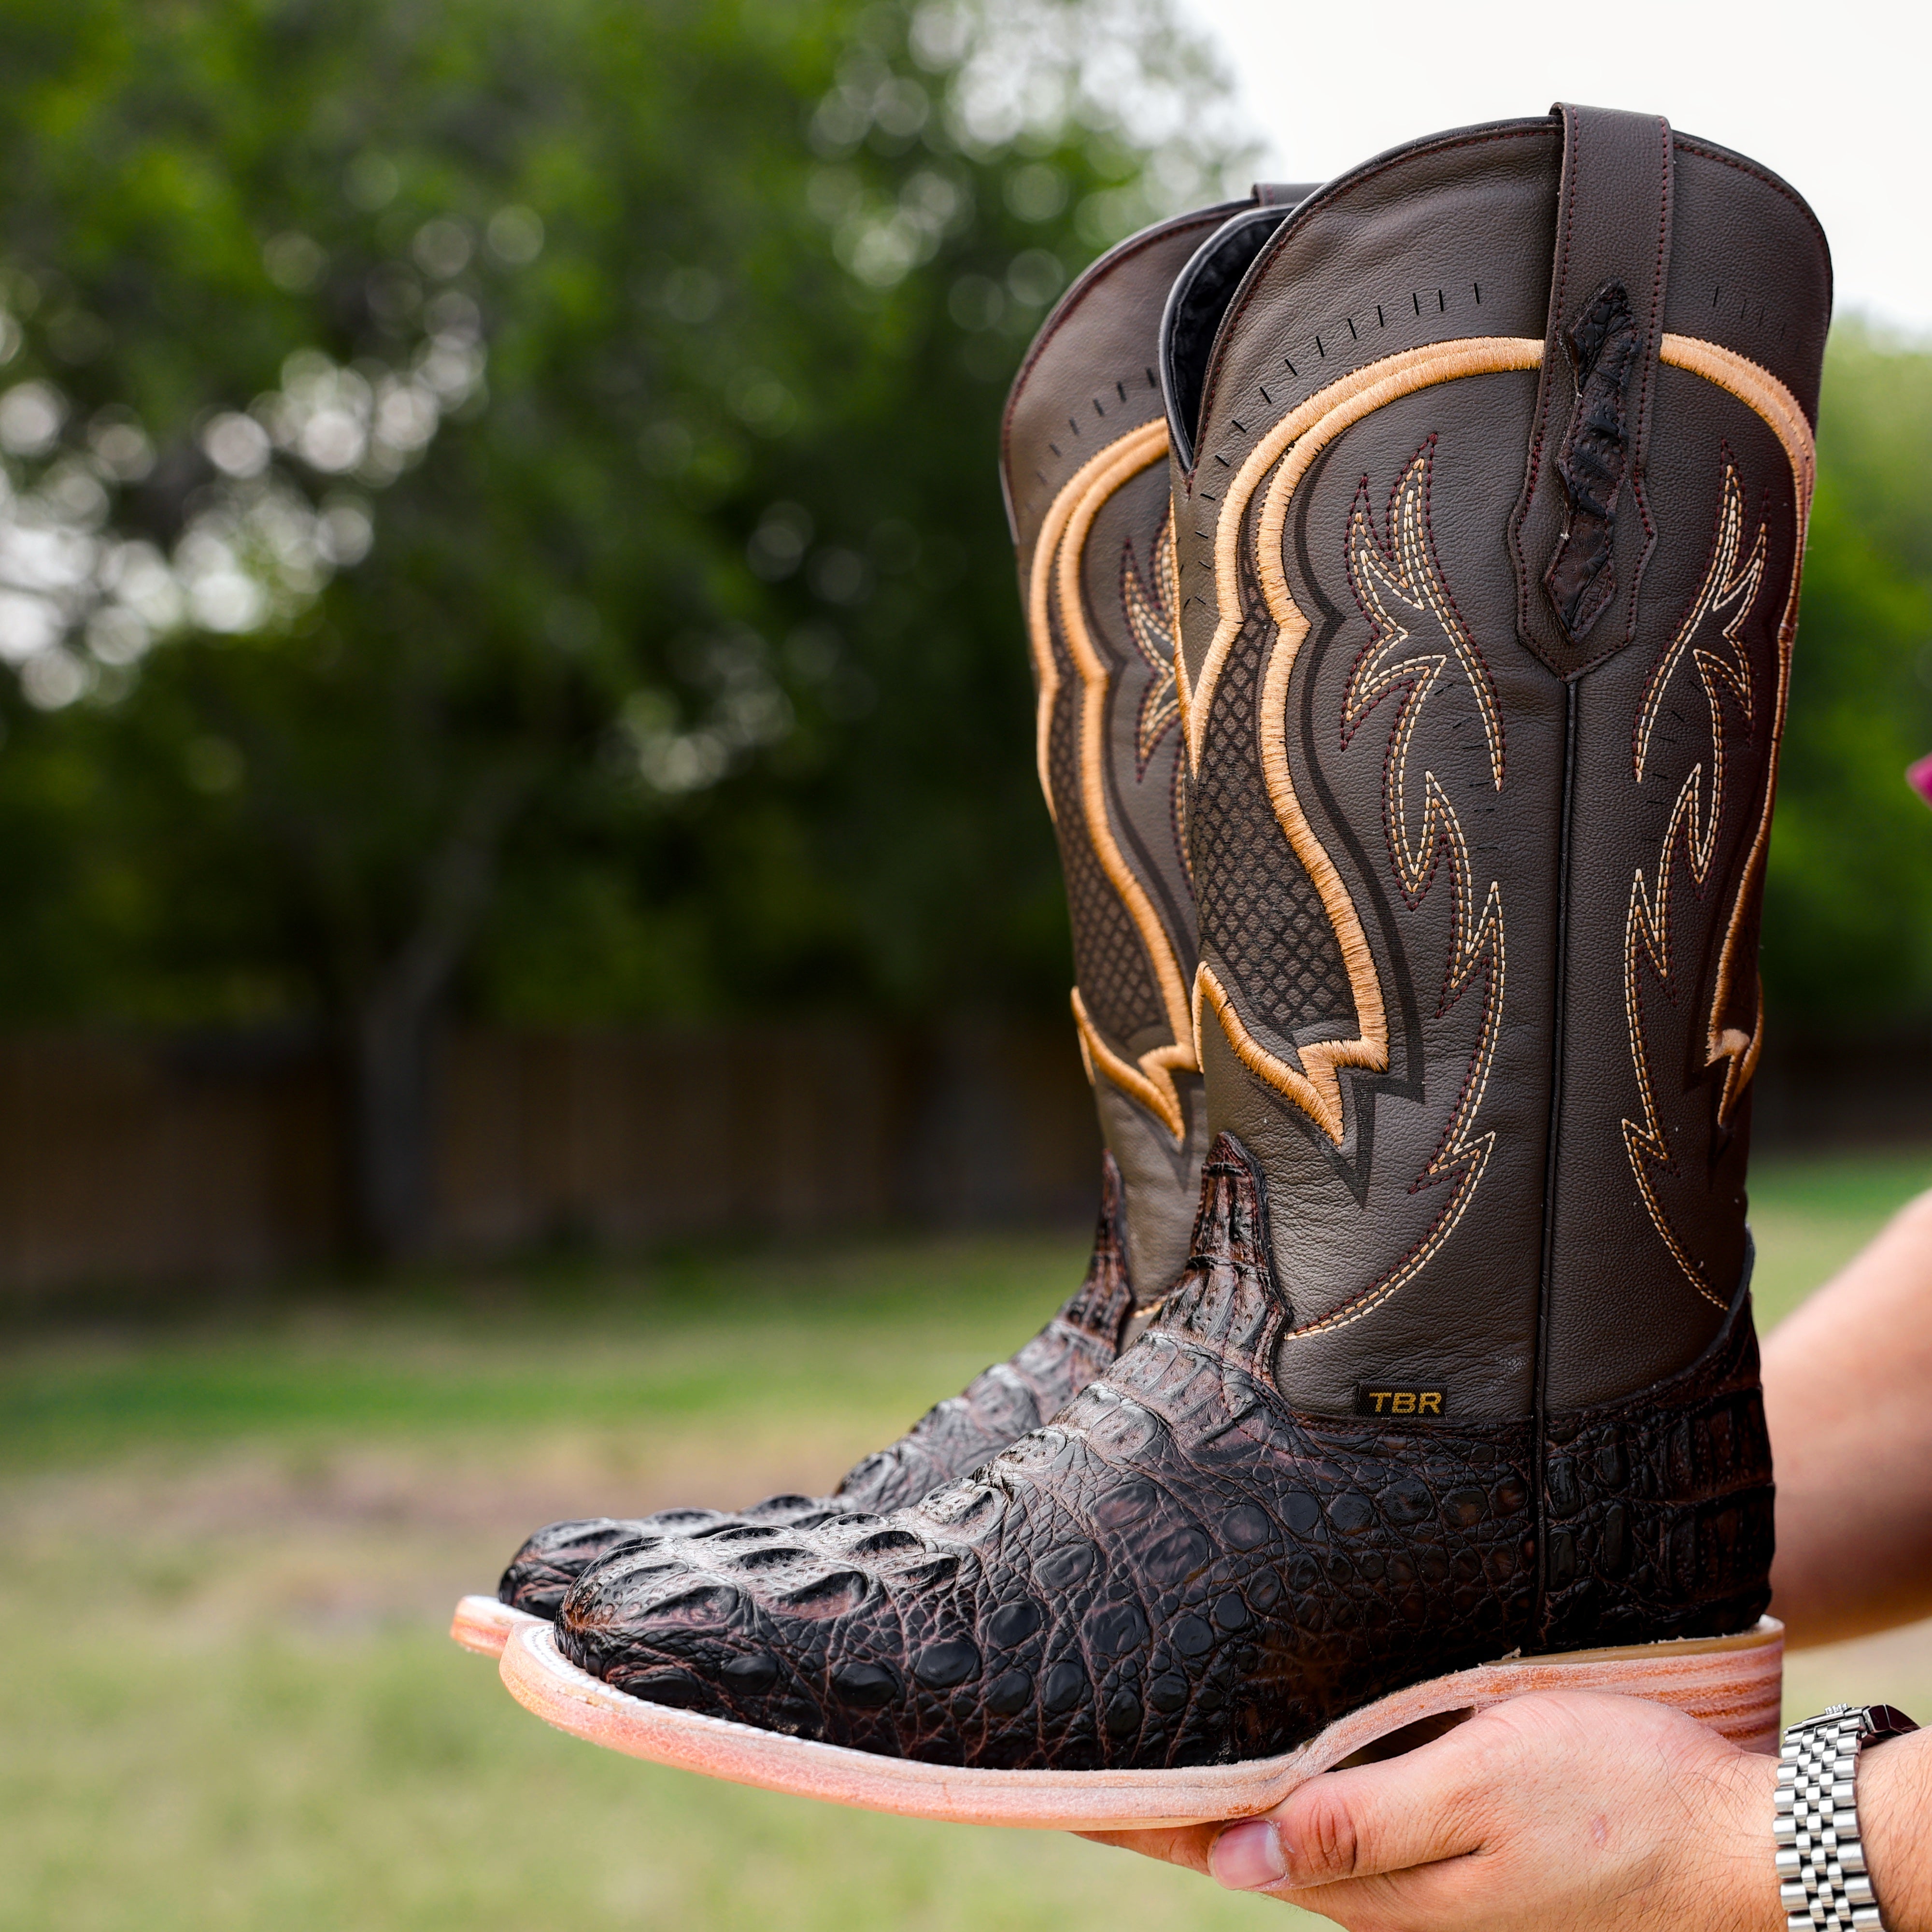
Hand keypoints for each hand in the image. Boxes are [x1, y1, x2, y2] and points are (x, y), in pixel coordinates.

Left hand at [1084, 1692, 1782, 1930]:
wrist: (1737, 1846)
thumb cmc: (1613, 1798)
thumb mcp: (1479, 1792)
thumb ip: (1360, 1827)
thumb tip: (1237, 1859)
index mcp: (1375, 1888)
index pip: (1218, 1846)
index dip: (1133, 1812)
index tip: (1049, 1780)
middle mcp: (1386, 1900)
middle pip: (1241, 1844)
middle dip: (1160, 1802)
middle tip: (1077, 1748)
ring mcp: (1423, 1889)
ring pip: (1289, 1841)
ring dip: (1218, 1801)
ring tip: (1145, 1747)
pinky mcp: (1458, 1866)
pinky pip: (1347, 1833)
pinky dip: (1288, 1801)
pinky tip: (1267, 1766)